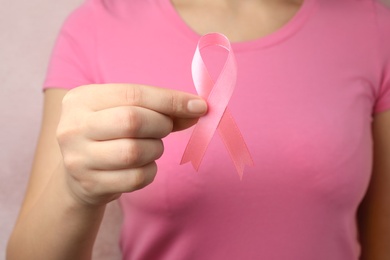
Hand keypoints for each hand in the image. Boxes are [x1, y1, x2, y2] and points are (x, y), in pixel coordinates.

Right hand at [56, 84, 206, 205]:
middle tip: (164, 128)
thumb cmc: (109, 134)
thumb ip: (160, 109)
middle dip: (160, 125)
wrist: (79, 173)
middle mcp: (73, 127)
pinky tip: (142, 166)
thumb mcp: (124, 111)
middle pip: (132, 121)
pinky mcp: (90, 185)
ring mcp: (78, 159)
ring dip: (155, 149)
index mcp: (82, 99)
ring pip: (135, 152)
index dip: (170, 100)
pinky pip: (136, 178)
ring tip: (150, 147)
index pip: (133, 94)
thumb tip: (198, 108)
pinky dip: (150, 171)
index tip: (199, 106)